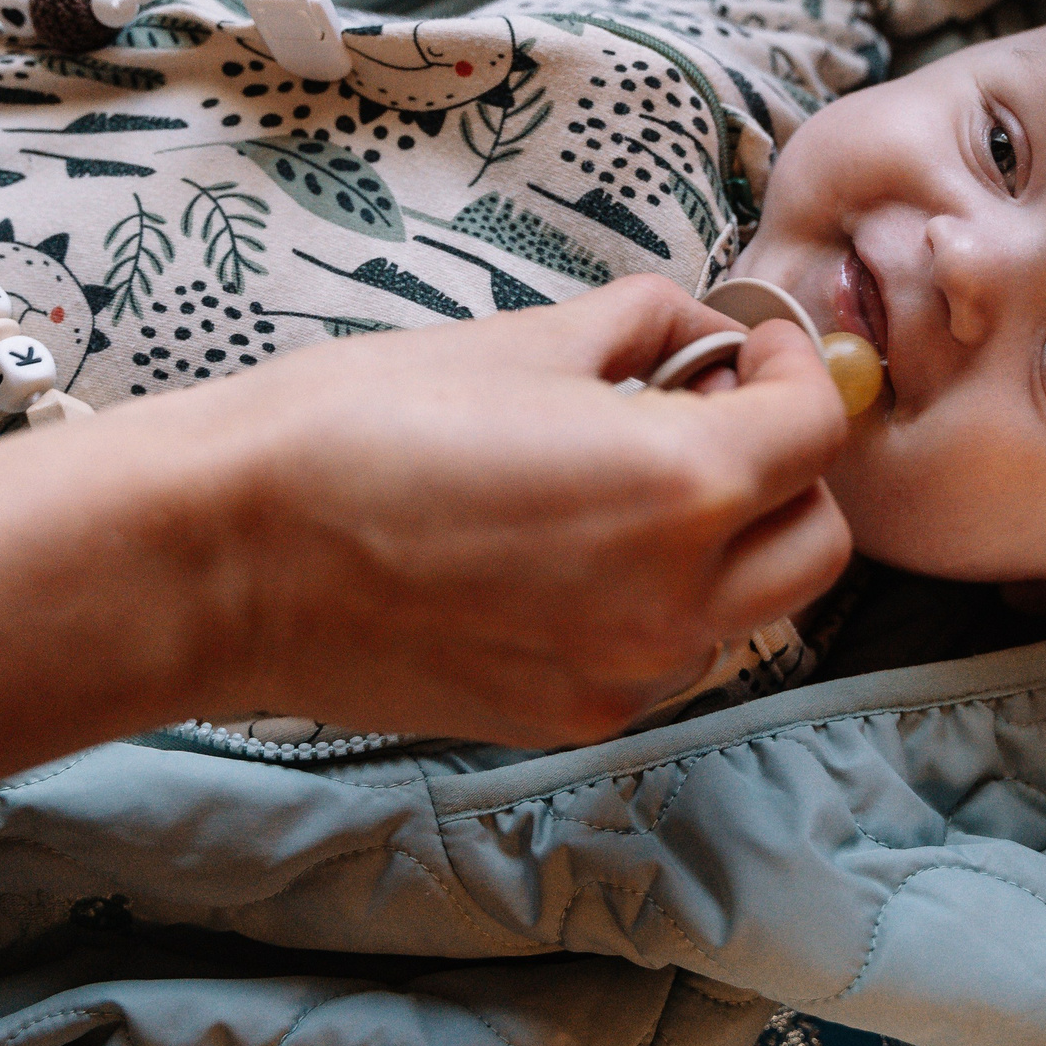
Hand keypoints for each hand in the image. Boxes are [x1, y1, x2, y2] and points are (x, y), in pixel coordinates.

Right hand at [0, 276, 853, 790]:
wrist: (228, 554)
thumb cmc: (356, 426)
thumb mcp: (518, 340)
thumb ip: (636, 329)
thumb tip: (684, 330)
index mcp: (681, 487)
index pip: (816, 427)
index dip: (795, 367)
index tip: (747, 345)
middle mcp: (678, 601)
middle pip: (814, 539)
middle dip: (784, 466)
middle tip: (709, 411)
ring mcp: (626, 675)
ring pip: (748, 608)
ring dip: (727, 542)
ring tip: (626, 480)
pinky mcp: (569, 717)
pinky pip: (667, 656)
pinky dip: (658, 601)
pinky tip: (567, 551)